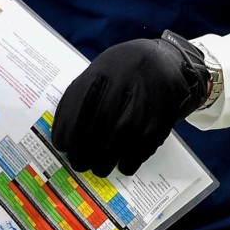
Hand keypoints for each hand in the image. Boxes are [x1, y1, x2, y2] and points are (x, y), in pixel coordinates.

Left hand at [51, 31, 209, 176]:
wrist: (167, 61)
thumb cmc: (125, 70)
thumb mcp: (100, 69)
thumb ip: (82, 94)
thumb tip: (62, 132)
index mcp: (102, 69)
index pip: (78, 100)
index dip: (67, 126)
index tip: (61, 145)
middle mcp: (123, 81)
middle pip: (100, 120)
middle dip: (86, 148)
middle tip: (79, 164)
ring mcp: (145, 98)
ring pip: (123, 134)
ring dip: (107, 158)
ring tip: (98, 169)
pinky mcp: (163, 114)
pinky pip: (146, 142)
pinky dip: (132, 159)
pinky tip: (123, 166)